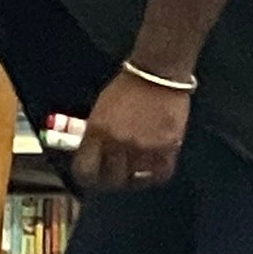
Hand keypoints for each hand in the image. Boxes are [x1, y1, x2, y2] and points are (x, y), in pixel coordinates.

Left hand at [73, 70, 189, 193]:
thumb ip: (96, 135)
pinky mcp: (167, 147)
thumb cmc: (127, 88)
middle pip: (111, 180)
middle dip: (112, 179)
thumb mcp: (101, 110)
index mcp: (97, 131)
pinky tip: (153, 168)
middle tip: (116, 174)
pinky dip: (155, 174)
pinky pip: (159, 174)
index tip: (93, 176)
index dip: (88, 177)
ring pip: (135, 180)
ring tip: (136, 171)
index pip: (85, 171)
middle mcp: (118, 143)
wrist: (158, 73)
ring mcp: (143, 147)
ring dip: (134, 177)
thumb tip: (93, 155)